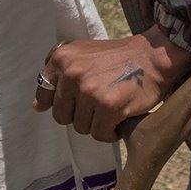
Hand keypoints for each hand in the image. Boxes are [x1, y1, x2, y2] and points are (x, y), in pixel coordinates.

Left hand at [33, 30, 190, 141]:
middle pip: (62, 116)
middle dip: (80, 115)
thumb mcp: (83, 55)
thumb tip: (38, 107)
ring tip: (111, 108)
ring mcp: (89, 90)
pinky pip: (100, 134)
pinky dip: (111, 132)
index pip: (44, 92)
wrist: (153, 56)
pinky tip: (120, 118)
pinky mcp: (108, 106)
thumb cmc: (118, 58)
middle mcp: (72, 73)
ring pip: (81, 127)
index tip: (74, 101)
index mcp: (62, 58)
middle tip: (98, 104)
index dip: (59, 101)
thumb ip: (60, 76)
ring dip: (97, 124)